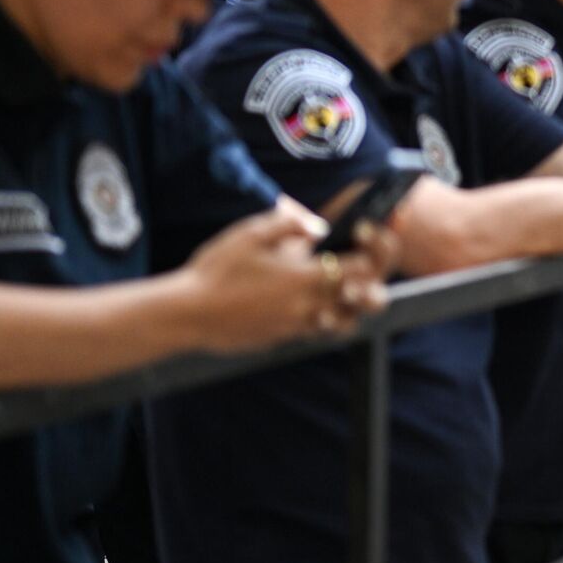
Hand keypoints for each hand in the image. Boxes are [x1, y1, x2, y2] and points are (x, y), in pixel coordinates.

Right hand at [182, 206, 389, 349]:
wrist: (188, 314)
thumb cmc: (216, 271)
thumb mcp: (251, 234)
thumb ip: (290, 224)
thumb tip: (318, 226)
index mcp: (306, 277)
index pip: (365, 267)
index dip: (374, 248)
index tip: (361, 232)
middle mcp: (310, 305)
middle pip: (367, 300)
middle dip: (372, 282)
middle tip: (358, 264)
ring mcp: (299, 325)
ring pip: (347, 321)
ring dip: (351, 305)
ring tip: (338, 286)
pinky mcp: (284, 338)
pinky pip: (319, 331)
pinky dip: (324, 317)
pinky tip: (306, 300)